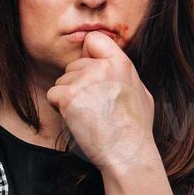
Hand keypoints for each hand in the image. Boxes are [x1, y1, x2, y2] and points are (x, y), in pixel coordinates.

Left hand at [45, 30, 156, 172]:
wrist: (127, 154)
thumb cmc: (134, 131)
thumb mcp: (140, 93)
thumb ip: (123, 75)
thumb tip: (113, 65)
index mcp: (121, 64)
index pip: (94, 40)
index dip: (89, 54)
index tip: (91, 73)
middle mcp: (103, 67)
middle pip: (74, 65)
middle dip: (77, 84)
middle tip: (94, 107)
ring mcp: (85, 80)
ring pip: (62, 81)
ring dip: (68, 98)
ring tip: (88, 116)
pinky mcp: (69, 96)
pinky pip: (53, 95)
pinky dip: (59, 108)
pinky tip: (77, 120)